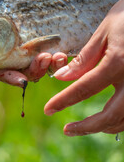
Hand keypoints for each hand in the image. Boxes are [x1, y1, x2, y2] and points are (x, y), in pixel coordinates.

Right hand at [0, 0, 64, 84]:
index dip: (7, 75)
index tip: (19, 79)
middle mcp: (11, 40)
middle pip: (20, 68)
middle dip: (32, 72)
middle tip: (41, 62)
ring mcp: (30, 35)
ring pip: (38, 63)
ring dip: (47, 67)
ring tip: (55, 57)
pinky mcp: (46, 28)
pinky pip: (52, 49)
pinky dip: (58, 57)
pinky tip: (64, 53)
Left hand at [44, 0, 123, 135]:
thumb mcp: (103, 34)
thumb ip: (85, 59)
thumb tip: (62, 77)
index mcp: (118, 62)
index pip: (85, 88)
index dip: (64, 101)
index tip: (48, 109)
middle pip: (111, 114)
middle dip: (87, 127)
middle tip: (67, 129)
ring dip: (104, 126)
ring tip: (84, 126)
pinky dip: (119, 120)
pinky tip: (107, 118)